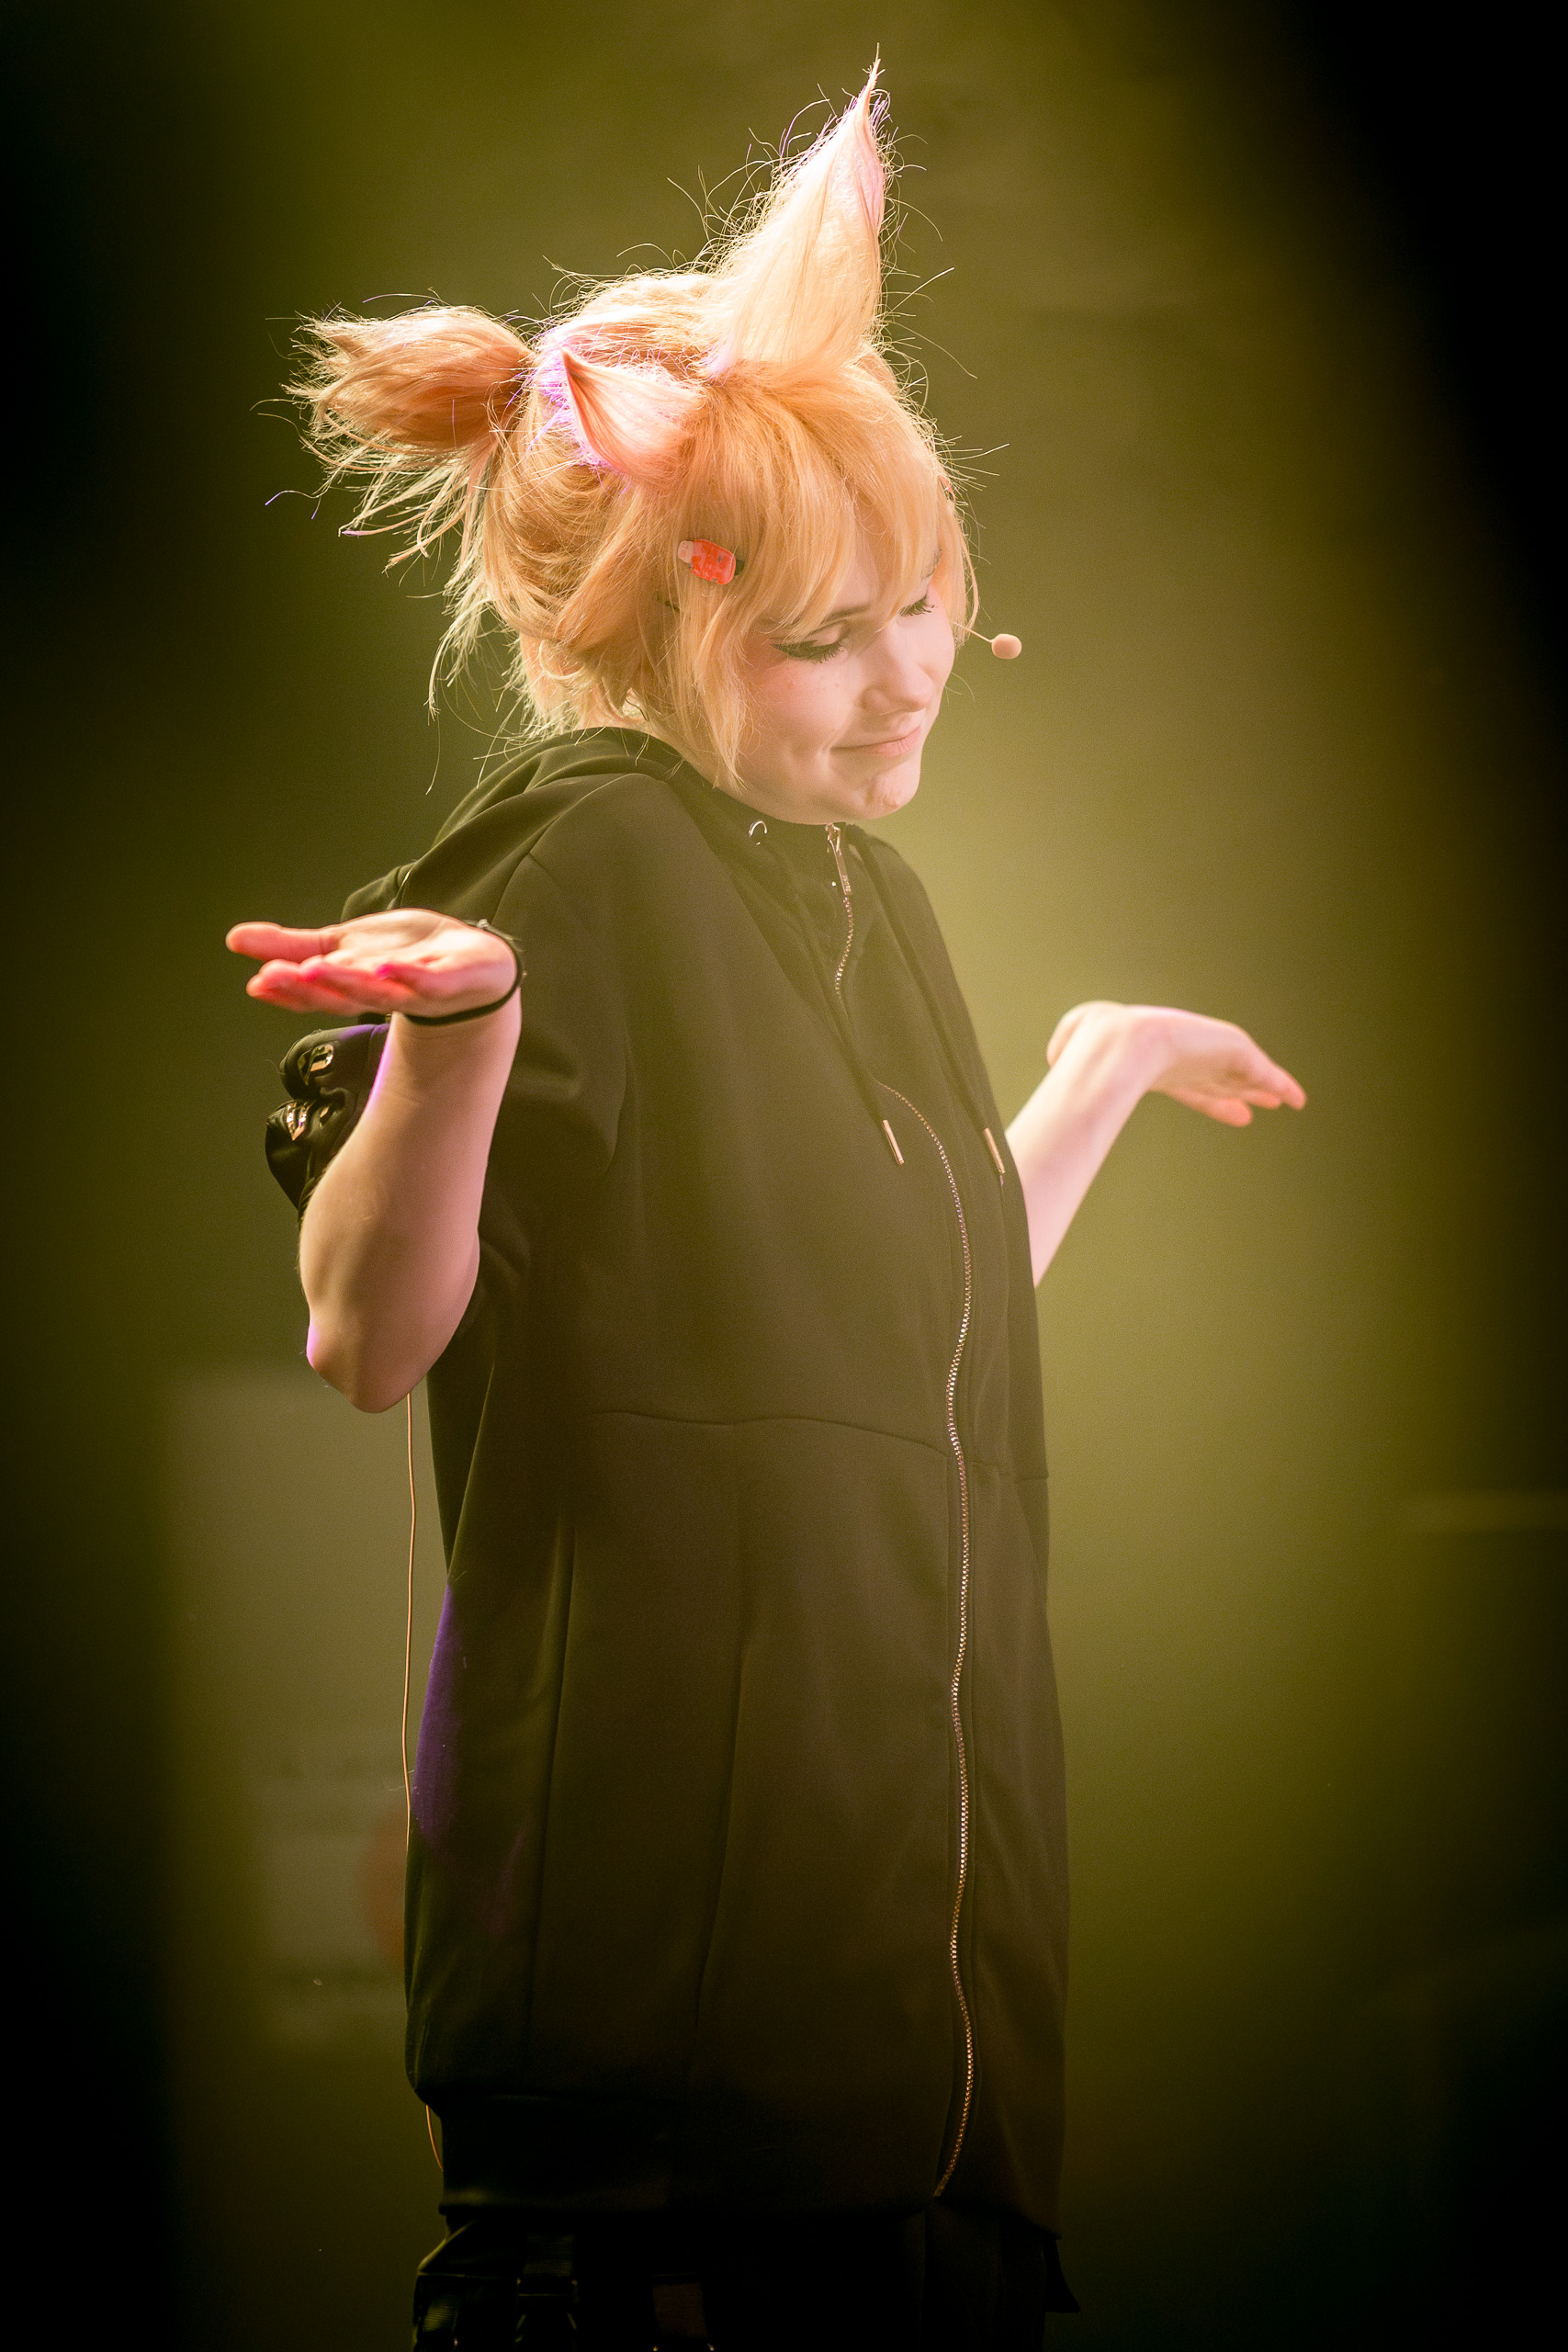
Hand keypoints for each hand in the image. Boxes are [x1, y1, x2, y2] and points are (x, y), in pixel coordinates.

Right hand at [226, 910, 515, 1019]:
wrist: (472, 963)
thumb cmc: (404, 957)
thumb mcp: (342, 945)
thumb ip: (292, 946)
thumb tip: (234, 940)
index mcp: (351, 986)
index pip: (314, 993)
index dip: (286, 991)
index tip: (258, 982)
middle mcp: (381, 994)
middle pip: (341, 994)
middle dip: (309, 986)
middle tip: (277, 974)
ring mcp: (417, 988)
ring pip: (380, 991)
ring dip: (349, 981)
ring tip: (318, 968)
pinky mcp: (451, 978)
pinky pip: (429, 981)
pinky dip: (410, 977)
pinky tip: (387, 967)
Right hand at [1046, 1000, 1304, 1127]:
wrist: (1113, 1046)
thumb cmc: (1088, 1053)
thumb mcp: (1071, 1057)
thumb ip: (1066, 1067)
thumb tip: (1052, 1073)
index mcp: (1158, 1065)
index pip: (1190, 1085)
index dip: (1209, 1099)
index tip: (1231, 1113)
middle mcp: (1187, 1057)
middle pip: (1220, 1077)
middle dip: (1238, 1090)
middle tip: (1257, 1105)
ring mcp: (1210, 1053)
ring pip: (1245, 1075)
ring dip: (1264, 1088)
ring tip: (1284, 1101)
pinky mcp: (1233, 1053)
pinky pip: (1265, 1073)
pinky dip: (1281, 1085)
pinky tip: (1297, 1100)